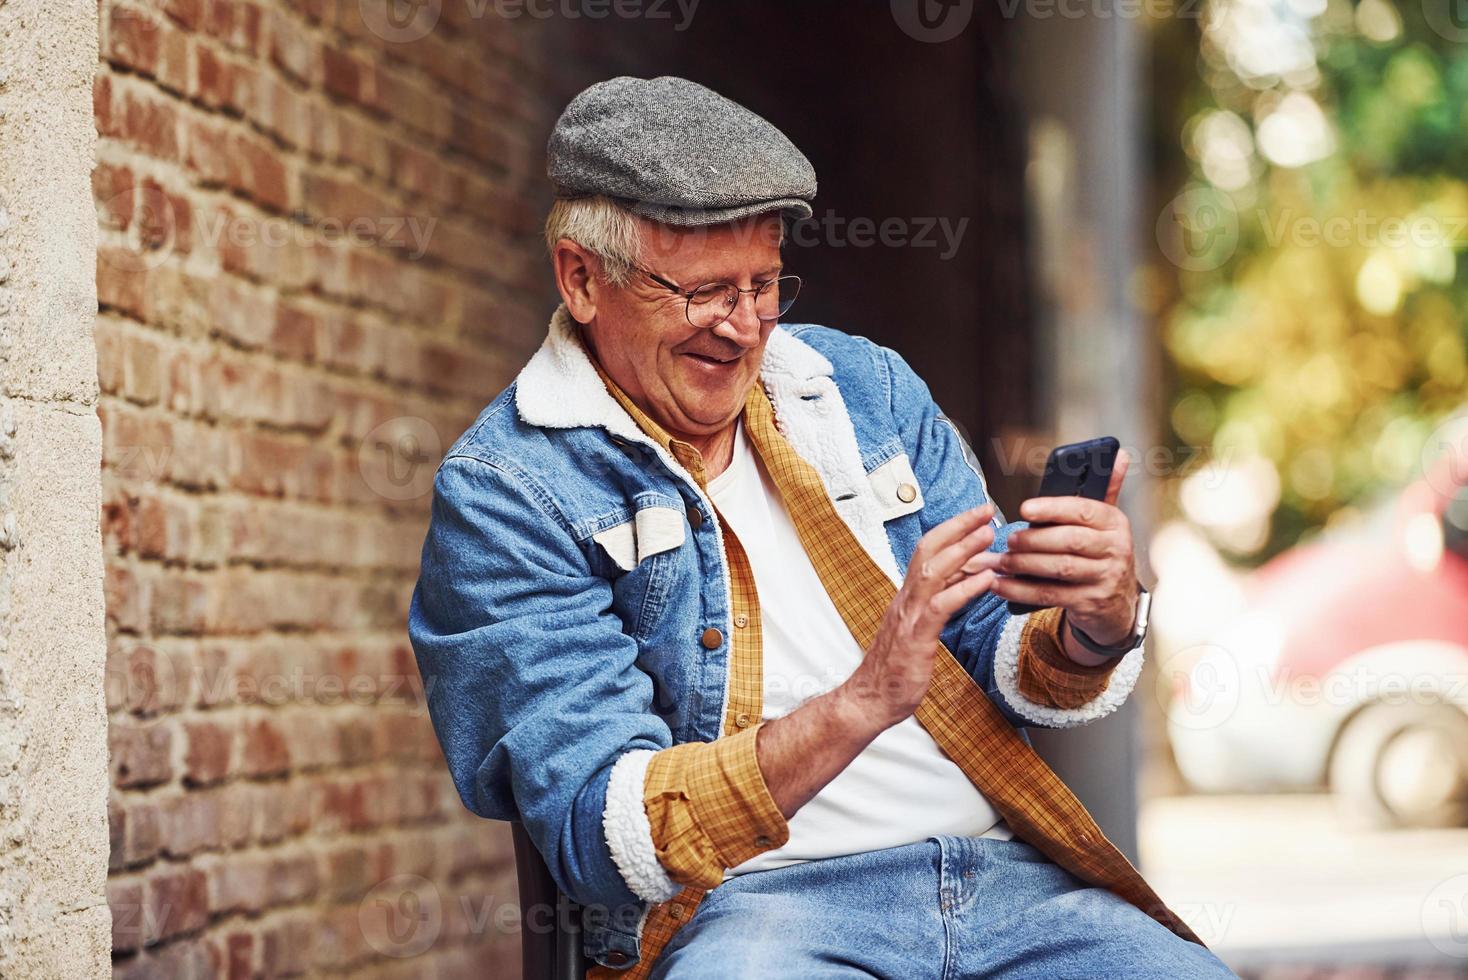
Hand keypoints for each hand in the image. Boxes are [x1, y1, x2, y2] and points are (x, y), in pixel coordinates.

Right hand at [838, 503, 1000, 730]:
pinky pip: (941, 606)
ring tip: (989, 535)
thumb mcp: (922, 628)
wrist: (870, 700)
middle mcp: (905, 598)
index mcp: (907, 595)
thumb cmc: (897, 669)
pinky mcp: (916, 637)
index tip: (978, 517)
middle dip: (958, 526)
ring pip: (933, 570)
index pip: (928, 551)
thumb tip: (970, 578)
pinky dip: (965, 588)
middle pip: (928, 549)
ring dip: (963, 549)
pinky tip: (987, 579)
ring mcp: (908, 616)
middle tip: (987, 511)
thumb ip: (941, 601)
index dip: (952, 530)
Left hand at [990, 449, 1139, 646]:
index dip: (1052, 508)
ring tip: (1001, 561)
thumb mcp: (1107, 524)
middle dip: (1033, 539)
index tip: (1024, 508)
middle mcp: (1116, 549)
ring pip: (1060, 568)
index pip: (1082, 510)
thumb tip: (1119, 454)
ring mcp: (1106, 578)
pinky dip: (1021, 590)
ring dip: (1024, 564)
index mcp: (1115, 522)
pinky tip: (1000, 585)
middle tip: (1008, 539)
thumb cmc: (1102, 554)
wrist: (1118, 604)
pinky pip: (1051, 594)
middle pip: (1069, 540)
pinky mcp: (1092, 602)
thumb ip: (1105, 490)